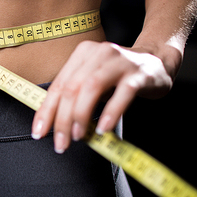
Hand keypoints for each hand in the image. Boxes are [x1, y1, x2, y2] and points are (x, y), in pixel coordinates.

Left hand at [31, 41, 172, 152]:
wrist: (157, 61)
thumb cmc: (119, 75)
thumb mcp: (93, 78)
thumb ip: (76, 95)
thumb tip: (55, 123)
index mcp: (82, 54)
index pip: (58, 85)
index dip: (46, 110)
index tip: (38, 132)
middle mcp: (98, 54)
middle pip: (72, 88)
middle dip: (62, 119)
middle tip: (61, 142)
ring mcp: (119, 62)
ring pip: (91, 88)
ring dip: (81, 115)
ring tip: (79, 136)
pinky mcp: (138, 74)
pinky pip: (122, 94)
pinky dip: (110, 113)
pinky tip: (103, 129)